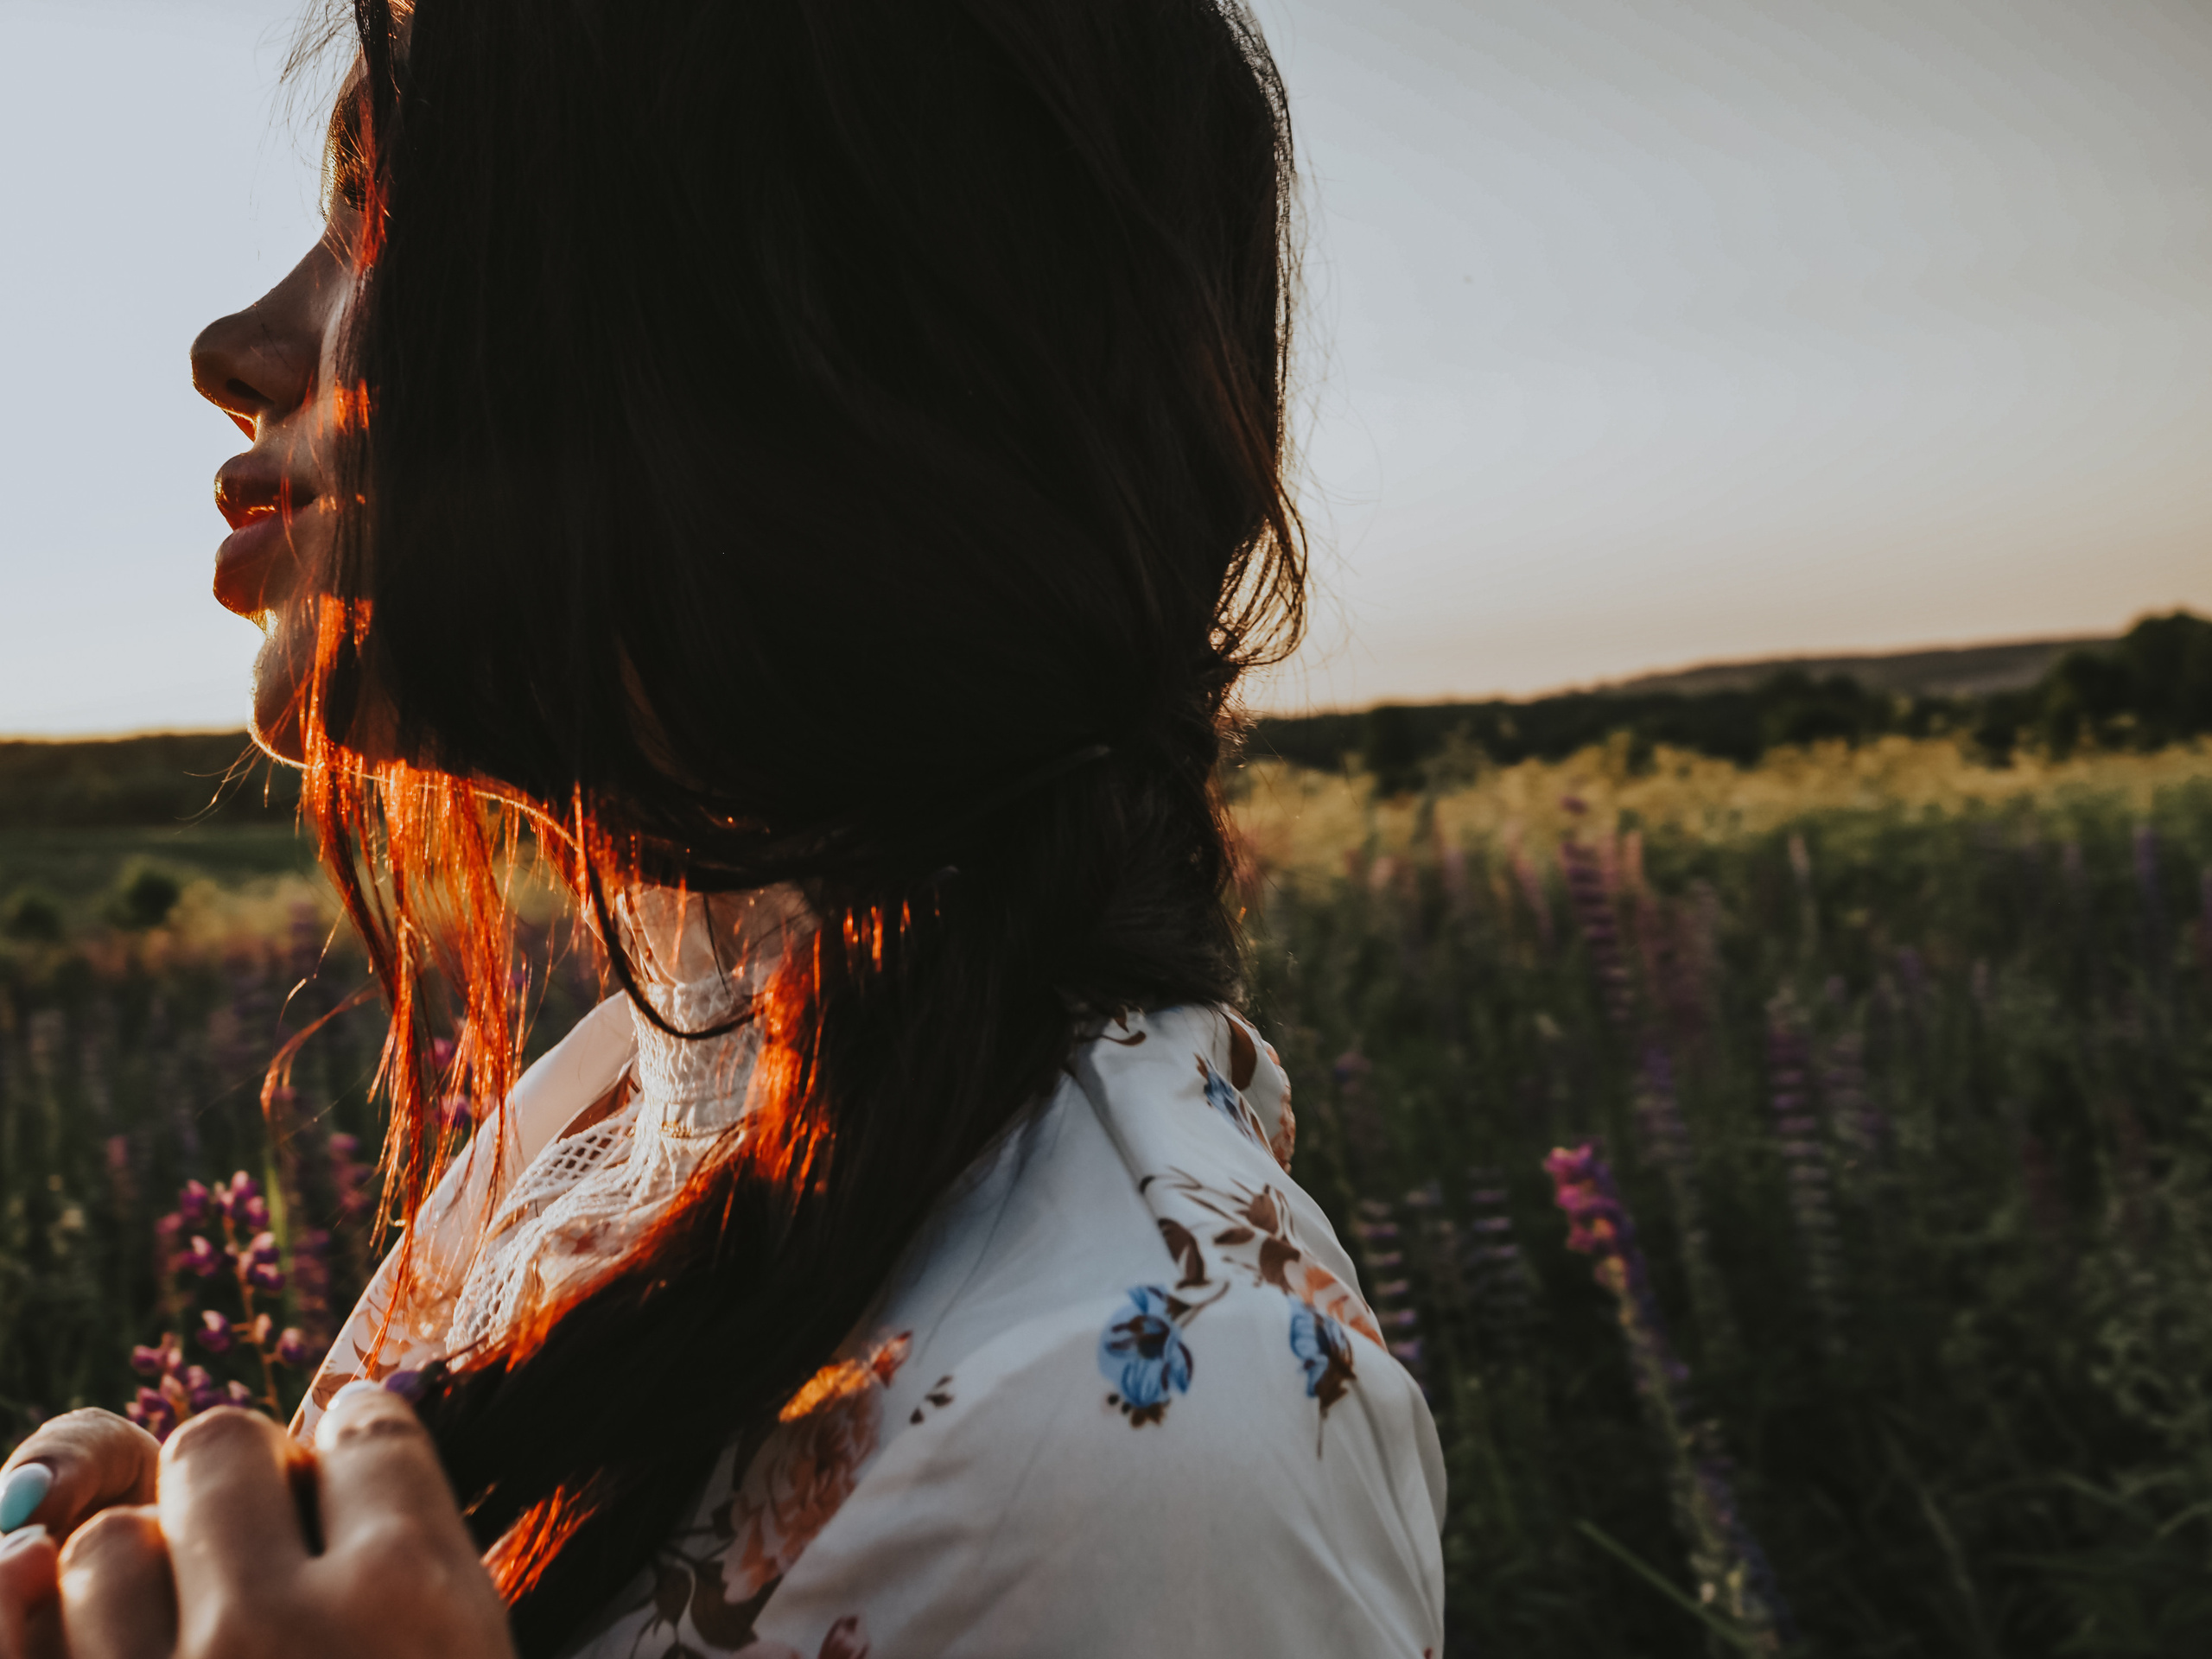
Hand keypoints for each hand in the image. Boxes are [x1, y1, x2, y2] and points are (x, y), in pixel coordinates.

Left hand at [5, 1387, 513, 1658]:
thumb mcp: (468, 1654)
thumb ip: (424, 1549)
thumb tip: (359, 1402)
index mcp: (406, 1604)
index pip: (362, 1430)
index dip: (356, 1441)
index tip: (353, 1466)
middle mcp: (274, 1632)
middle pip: (218, 1443)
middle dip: (234, 1483)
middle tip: (258, 1544)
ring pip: (103, 1540)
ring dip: (137, 1578)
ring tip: (177, 1639)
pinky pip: (11, 1604)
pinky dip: (19, 1589)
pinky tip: (40, 1578)